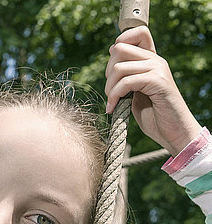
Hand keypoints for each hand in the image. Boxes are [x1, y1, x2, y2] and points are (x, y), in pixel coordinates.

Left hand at [105, 26, 201, 155]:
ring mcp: (158, 70)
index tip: (113, 72)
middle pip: (120, 48)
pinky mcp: (157, 82)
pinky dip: (114, 96)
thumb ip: (127, 75)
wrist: (174, 133)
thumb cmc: (155, 117)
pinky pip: (126, 82)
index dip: (118, 45)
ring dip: (109, 88)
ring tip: (112, 102)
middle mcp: (156, 60)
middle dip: (108, 71)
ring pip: (119, 67)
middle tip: (110, 92)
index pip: (136, 33)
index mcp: (152, 60)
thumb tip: (112, 52)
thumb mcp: (136, 93)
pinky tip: (112, 108)